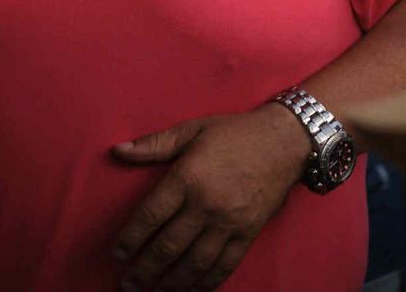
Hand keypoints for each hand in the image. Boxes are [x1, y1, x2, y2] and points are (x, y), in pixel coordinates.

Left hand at [110, 106, 312, 289]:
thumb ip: (155, 143)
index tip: (117, 255)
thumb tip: (118, 151)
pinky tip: (191, 290)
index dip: (129, 239)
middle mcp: (206, 203)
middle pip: (167, 247)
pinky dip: (205, 283)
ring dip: (169, 283)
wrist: (287, 138)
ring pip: (193, 263)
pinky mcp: (249, 231)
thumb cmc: (236, 133)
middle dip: (143, 270)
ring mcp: (229, 221)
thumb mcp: (193, 129)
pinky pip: (224, 265)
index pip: (149, 217)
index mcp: (188, 177)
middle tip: (127, 283)